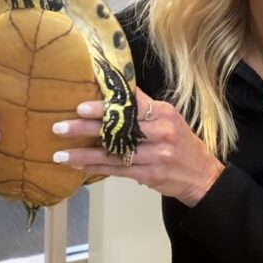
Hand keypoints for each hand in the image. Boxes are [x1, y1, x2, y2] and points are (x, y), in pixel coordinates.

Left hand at [51, 88, 224, 206]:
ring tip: (60, 154)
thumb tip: (121, 87)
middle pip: (118, 129)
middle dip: (86, 128)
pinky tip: (78, 165)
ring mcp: (155, 155)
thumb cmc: (182, 143)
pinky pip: (117, 170)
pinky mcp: (149, 174)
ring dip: (84, 153)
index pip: (130, 107)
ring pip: (113, 153)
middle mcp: (160, 132)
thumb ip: (146, 105)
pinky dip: (95, 167)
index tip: (81, 107)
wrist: (202, 175)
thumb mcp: (171, 117)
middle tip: (60, 127)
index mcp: (163, 114)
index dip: (105, 108)